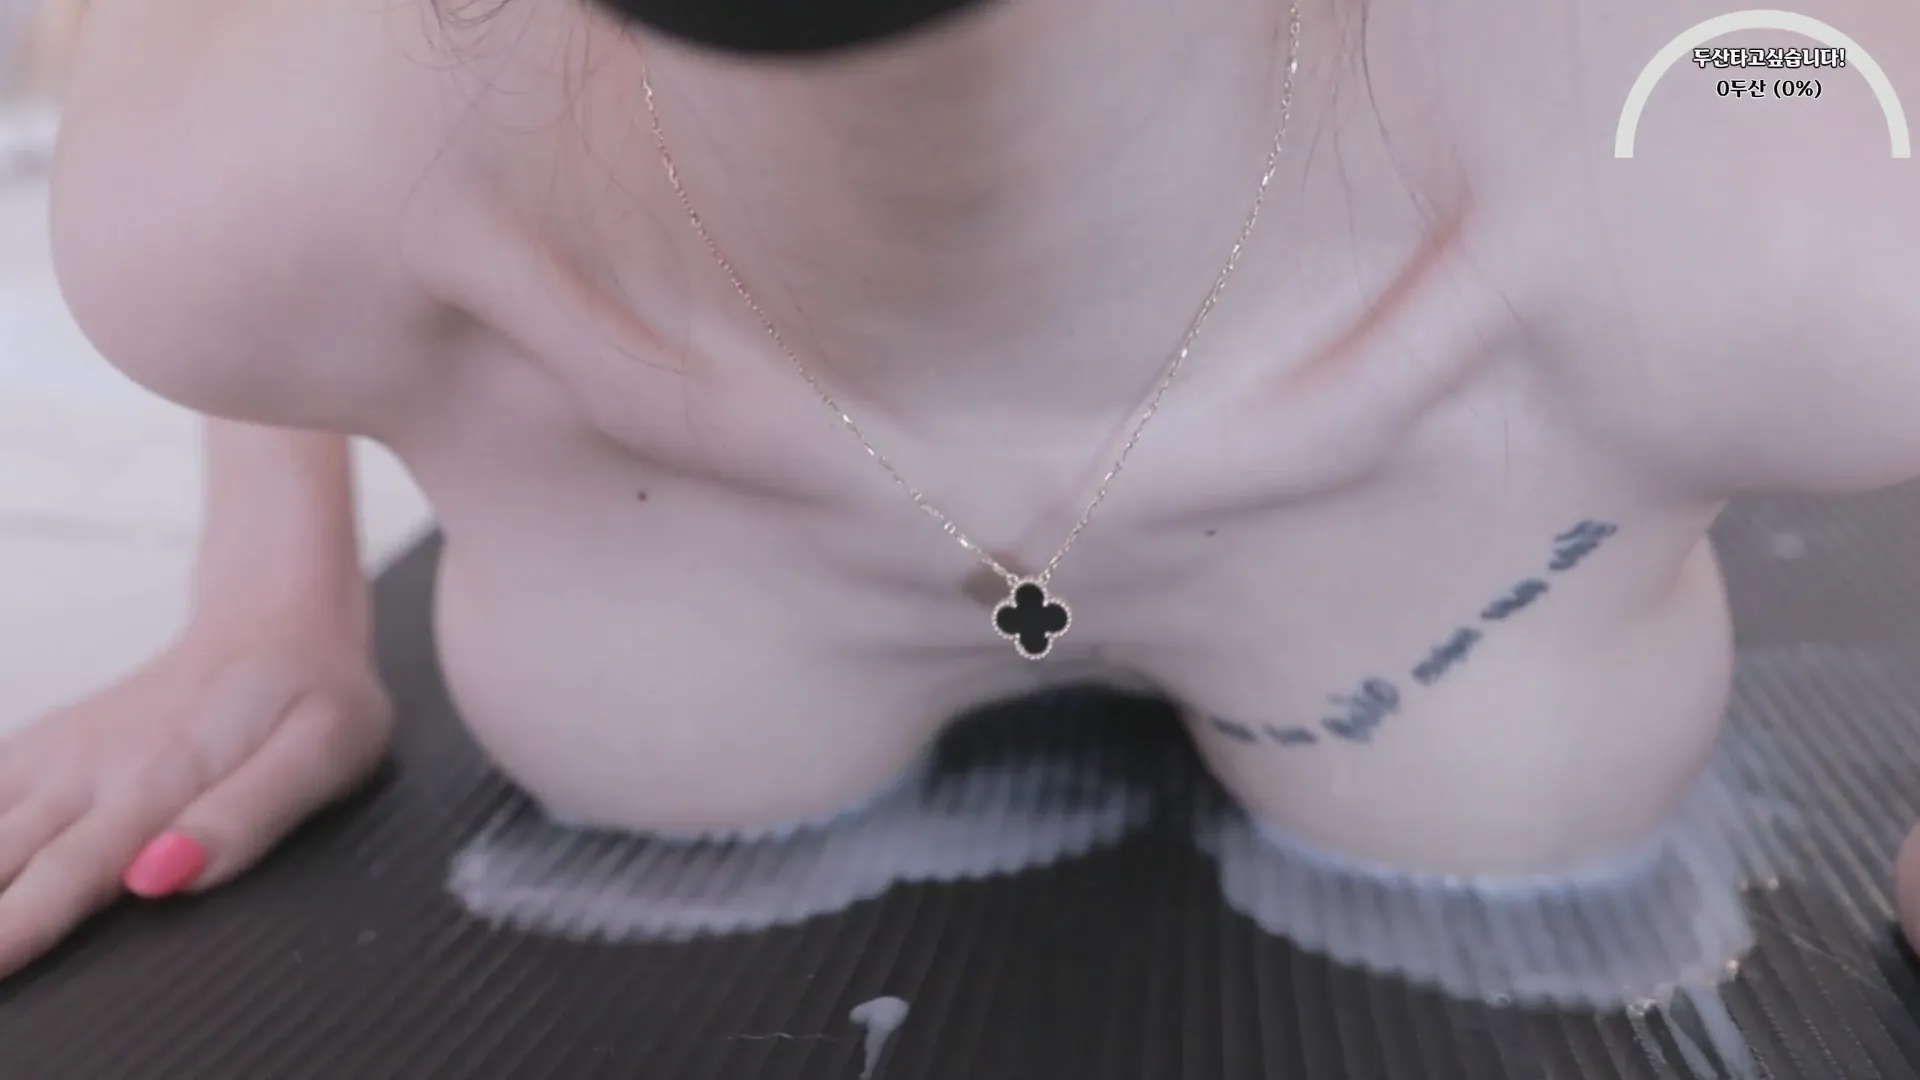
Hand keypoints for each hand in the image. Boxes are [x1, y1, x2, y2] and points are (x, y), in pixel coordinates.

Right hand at [0, 614, 390, 976]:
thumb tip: (163, 876)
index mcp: (156, 781)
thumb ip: (245, 818)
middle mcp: (87, 770)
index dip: (13, 930)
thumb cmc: (310, 695)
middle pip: (0, 861)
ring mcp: (57, 758)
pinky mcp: (42, 751)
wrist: (276, 622)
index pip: (67, 873)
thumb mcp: (322, 753)